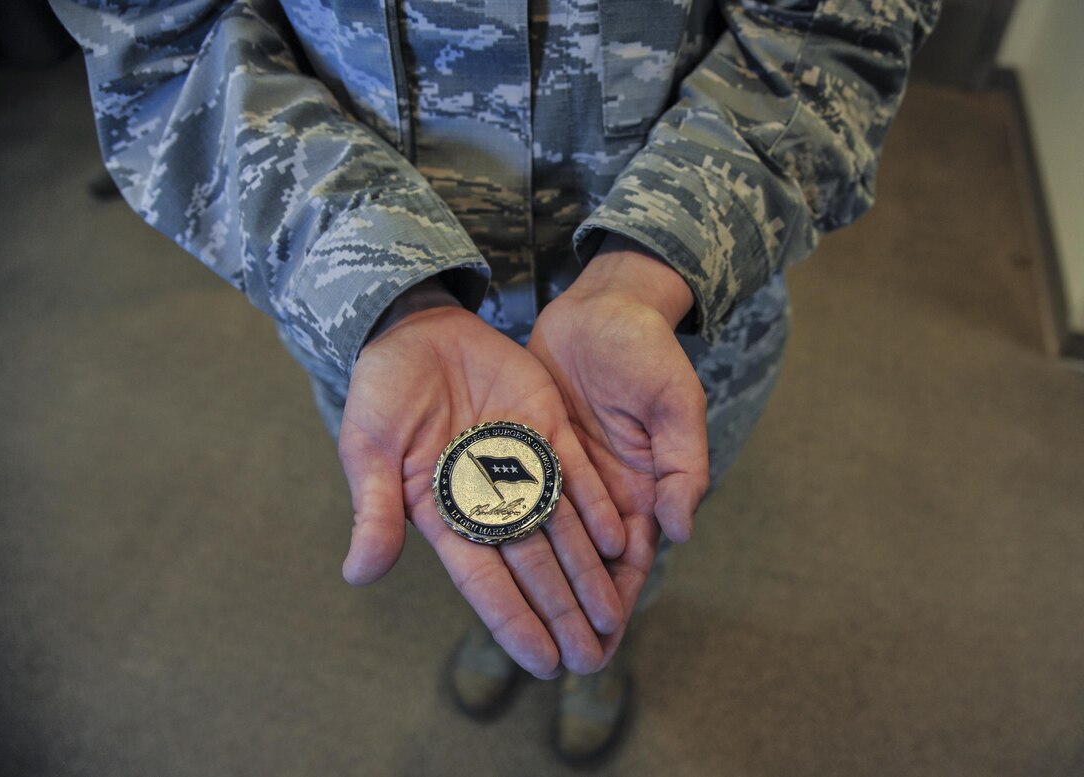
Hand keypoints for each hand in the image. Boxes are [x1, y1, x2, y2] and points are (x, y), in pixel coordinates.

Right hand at [338, 298, 625, 677]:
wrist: (414, 331)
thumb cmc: (380, 394)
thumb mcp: (367, 451)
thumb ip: (374, 511)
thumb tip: (358, 575)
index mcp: (446, 515)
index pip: (484, 580)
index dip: (514, 621)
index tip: (543, 663)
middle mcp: (491, 500)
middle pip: (533, 566)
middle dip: (562, 611)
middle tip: (592, 657)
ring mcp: (522, 466)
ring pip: (562, 530)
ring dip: (588, 571)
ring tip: (615, 615)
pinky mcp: (546, 429)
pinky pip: (576, 474)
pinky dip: (596, 506)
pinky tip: (621, 539)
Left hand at [527, 239, 709, 655]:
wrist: (601, 308)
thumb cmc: (648, 353)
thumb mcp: (676, 404)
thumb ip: (682, 467)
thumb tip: (681, 532)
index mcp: (640, 488)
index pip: (628, 562)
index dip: (616, 604)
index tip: (601, 648)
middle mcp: (597, 493)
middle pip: (581, 565)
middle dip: (571, 613)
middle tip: (557, 664)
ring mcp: (558, 474)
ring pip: (544, 542)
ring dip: (537, 586)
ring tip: (521, 630)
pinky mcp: (527, 449)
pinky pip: (514, 499)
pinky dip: (504, 532)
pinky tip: (488, 564)